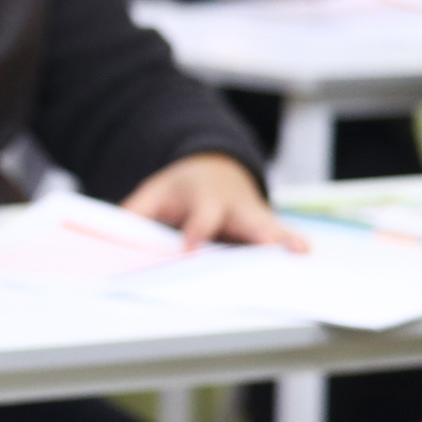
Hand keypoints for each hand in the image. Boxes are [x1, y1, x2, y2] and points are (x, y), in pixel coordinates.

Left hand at [121, 151, 305, 250]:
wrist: (212, 169)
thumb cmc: (179, 189)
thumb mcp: (152, 193)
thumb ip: (135, 213)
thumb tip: (115, 238)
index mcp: (203, 197)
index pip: (200, 217)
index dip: (196, 231)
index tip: (191, 248)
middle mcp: (233, 205)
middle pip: (245, 220)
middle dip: (256, 233)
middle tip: (269, 247)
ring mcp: (252, 215)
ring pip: (269, 227)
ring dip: (284, 239)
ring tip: (302, 251)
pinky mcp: (263, 226)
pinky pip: (278, 235)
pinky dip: (291, 243)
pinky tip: (306, 253)